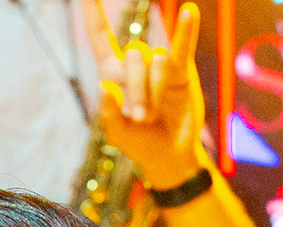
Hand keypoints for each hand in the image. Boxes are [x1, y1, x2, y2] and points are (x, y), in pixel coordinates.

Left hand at [82, 0, 208, 191]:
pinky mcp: (181, 71)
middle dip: (135, 91)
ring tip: (154, 116)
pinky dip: (186, 30)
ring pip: (154, 62)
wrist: (167, 156)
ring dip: (152, 91)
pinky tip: (189, 11)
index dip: (94, 15)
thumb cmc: (139, 143)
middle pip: (132, 56)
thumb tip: (105, 87)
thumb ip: (108, 114)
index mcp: (113, 73)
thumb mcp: (116, 134)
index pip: (101, 38)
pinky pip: (182, 47)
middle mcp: (136, 64)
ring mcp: (160, 65)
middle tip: (141, 118)